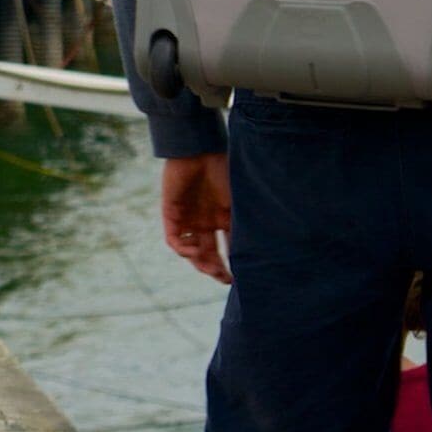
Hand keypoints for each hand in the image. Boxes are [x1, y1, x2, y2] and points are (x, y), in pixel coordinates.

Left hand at [160, 152, 232, 282]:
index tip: (238, 280)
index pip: (225, 249)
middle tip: (224, 278)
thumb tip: (260, 253)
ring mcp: (187, 219)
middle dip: (214, 269)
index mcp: (222, 219)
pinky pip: (173, 238)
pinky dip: (183, 249)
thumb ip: (242, 226)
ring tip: (211, 267)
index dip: (230, 266)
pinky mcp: (171, 213)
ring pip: (190, 250)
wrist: (199, 151)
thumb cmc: (223, 172)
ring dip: (199, 263)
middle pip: (207, 254)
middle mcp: (204, 222)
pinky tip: (195, 249)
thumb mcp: (237, 203)